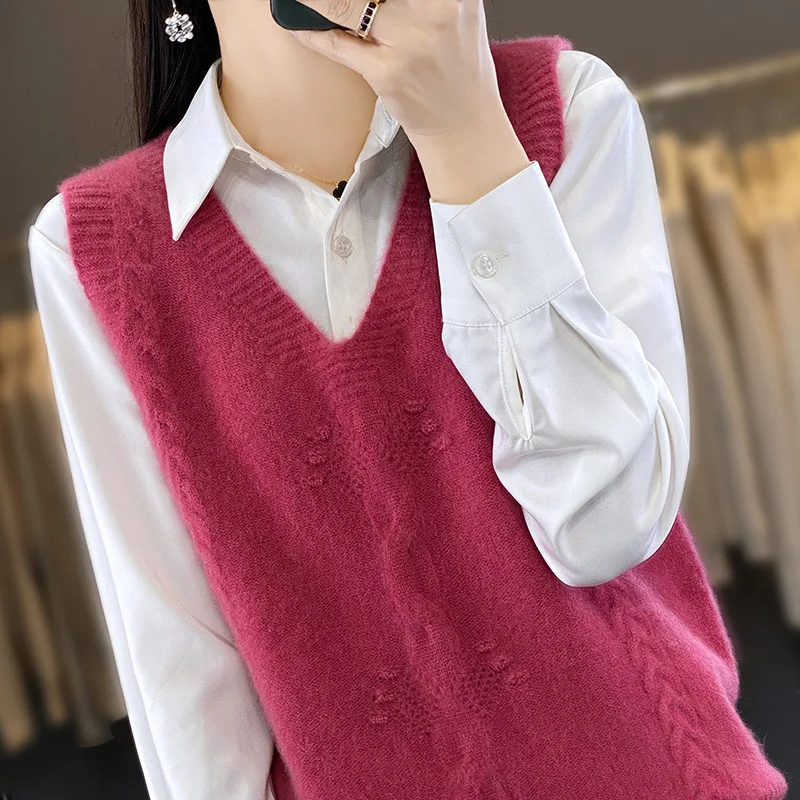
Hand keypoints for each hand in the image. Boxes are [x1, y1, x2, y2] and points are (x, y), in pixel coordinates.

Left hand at [289, 0, 531, 203]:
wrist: (464, 124)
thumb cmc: (457, 65)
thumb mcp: (455, 10)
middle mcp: (437, 8)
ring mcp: (410, 42)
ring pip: (345, 4)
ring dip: (313, 0)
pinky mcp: (388, 73)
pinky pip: (338, 45)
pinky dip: (313, 33)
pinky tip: (297, 25)